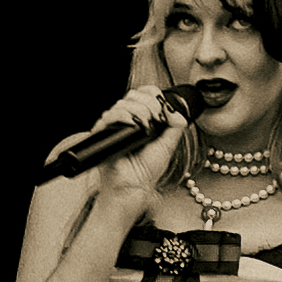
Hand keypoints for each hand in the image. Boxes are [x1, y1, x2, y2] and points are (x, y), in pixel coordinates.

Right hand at [92, 85, 188, 211]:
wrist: (134, 186)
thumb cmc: (147, 169)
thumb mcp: (168, 145)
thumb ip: (175, 127)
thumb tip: (178, 112)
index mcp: (141, 118)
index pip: (144, 94)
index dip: (153, 94)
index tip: (163, 106)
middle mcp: (126, 119)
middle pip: (134, 95)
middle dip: (149, 102)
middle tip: (157, 118)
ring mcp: (114, 125)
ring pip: (122, 103)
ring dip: (139, 110)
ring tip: (147, 126)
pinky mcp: (103, 133)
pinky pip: (109, 116)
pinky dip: (124, 116)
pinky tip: (134, 125)